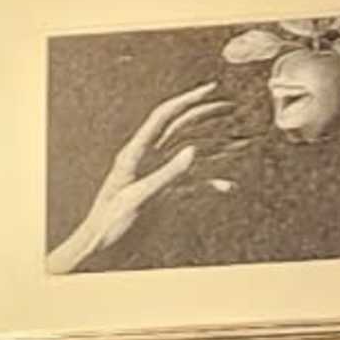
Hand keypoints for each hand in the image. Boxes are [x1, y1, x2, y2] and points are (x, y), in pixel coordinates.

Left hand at [45, 85, 234, 274]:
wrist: (99, 251)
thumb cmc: (108, 224)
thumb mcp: (137, 198)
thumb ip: (165, 175)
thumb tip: (193, 151)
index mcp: (134, 154)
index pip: (162, 117)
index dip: (186, 100)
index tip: (211, 89)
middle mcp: (147, 160)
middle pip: (180, 129)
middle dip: (205, 116)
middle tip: (232, 106)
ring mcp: (157, 176)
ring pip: (190, 155)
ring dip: (214, 149)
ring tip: (240, 142)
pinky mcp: (163, 196)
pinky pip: (192, 184)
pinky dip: (210, 184)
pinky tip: (227, 187)